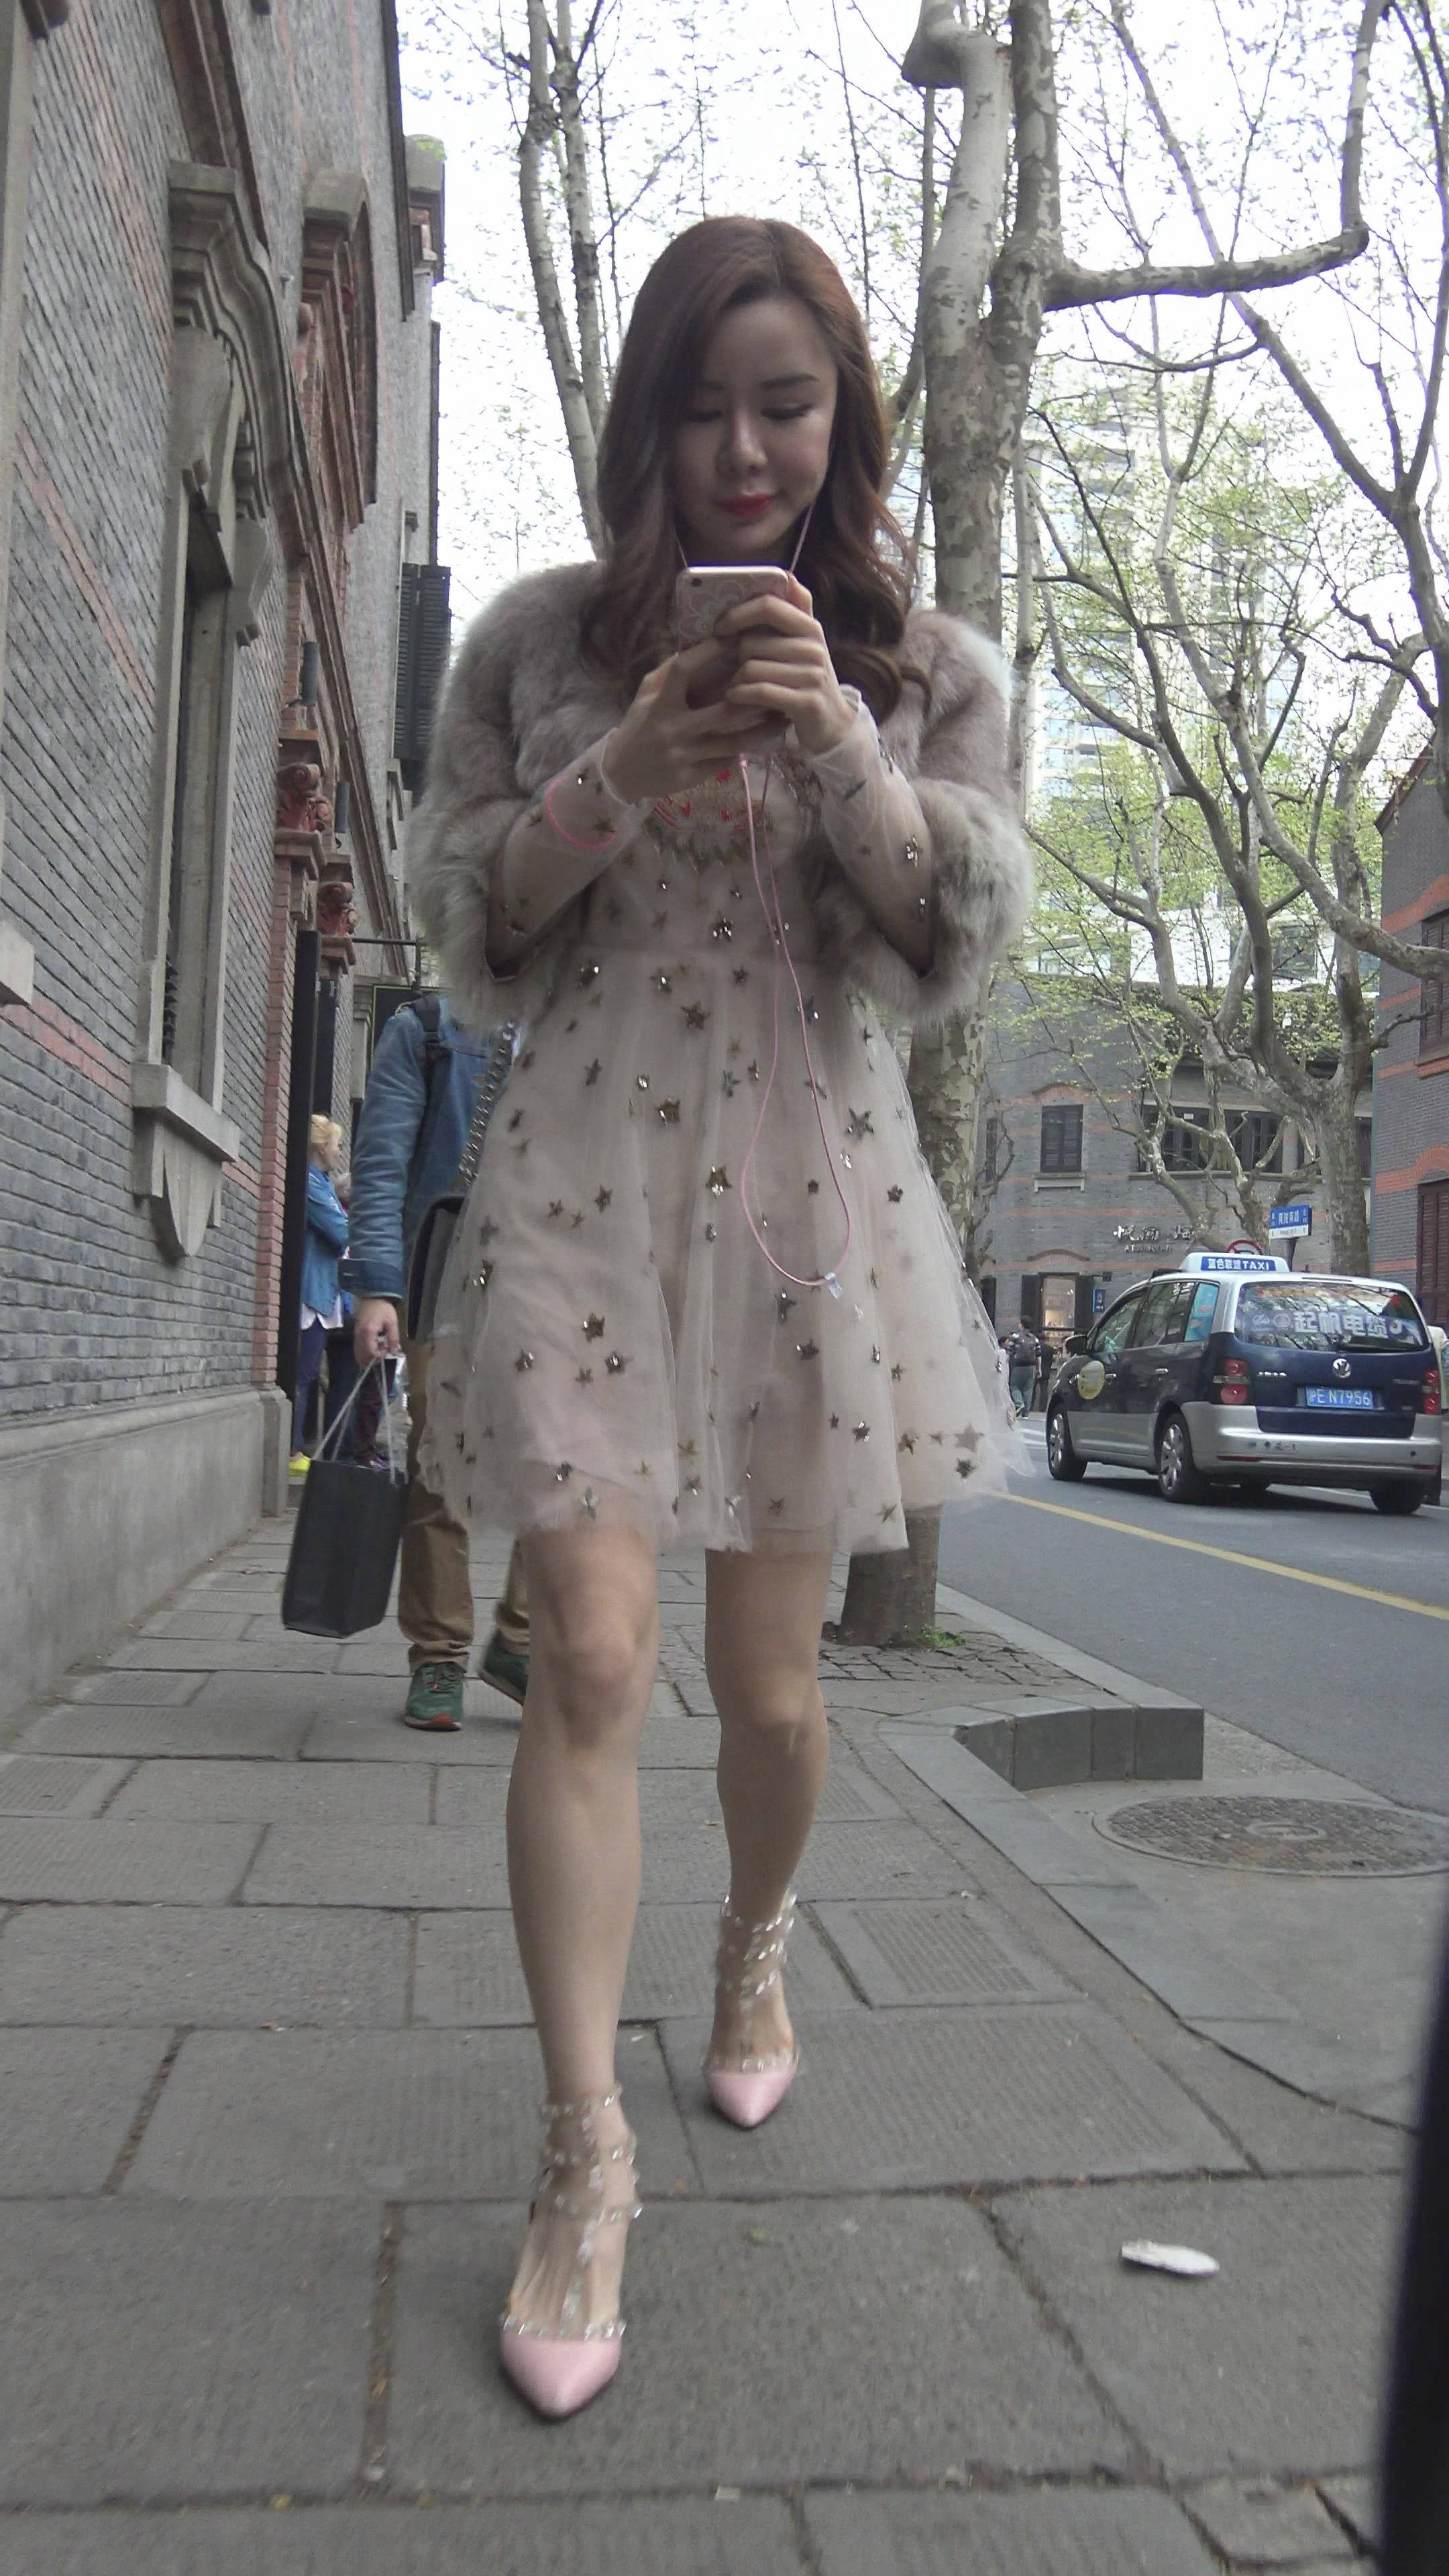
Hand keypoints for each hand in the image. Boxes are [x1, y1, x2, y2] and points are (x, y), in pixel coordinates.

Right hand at [354, 1297, 400, 1364]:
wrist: (371, 1296)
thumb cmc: (383, 1308)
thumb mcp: (392, 1322)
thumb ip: (393, 1338)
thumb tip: (394, 1351)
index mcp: (368, 1332)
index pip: (371, 1352)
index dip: (380, 1355)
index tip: (387, 1349)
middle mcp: (359, 1335)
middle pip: (362, 1356)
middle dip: (373, 1359)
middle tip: (383, 1352)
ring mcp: (356, 1334)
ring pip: (358, 1353)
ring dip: (367, 1357)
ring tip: (378, 1350)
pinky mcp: (355, 1333)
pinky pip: (357, 1347)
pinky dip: (363, 1352)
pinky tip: (372, 1347)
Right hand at [604, 642, 788, 804]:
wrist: (622, 773)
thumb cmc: (638, 726)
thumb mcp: (646, 694)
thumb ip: (669, 671)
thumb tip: (699, 642)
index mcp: (660, 703)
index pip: (684, 670)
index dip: (708, 652)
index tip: (733, 637)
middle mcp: (673, 728)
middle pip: (722, 711)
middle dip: (752, 697)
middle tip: (776, 681)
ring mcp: (684, 755)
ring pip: (732, 741)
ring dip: (761, 728)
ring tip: (783, 714)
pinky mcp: (692, 776)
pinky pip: (727, 760)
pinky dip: (748, 748)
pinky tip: (769, 739)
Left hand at [716, 574, 854, 755]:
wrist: (832, 724)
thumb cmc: (807, 679)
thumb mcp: (805, 643)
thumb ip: (795, 610)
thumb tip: (787, 575)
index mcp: (810, 627)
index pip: (769, 605)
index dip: (738, 613)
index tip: (720, 627)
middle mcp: (814, 648)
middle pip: (752, 642)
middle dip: (734, 657)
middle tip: (731, 668)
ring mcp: (812, 675)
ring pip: (752, 668)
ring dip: (734, 680)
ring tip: (735, 686)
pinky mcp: (806, 702)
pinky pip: (760, 691)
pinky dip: (740, 696)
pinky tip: (735, 698)